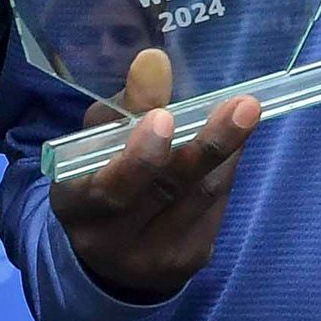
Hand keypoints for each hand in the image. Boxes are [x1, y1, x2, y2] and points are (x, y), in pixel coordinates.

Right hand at [47, 47, 258, 303]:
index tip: (165, 117)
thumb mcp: (99, 139)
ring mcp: (154, 258)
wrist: (112, 251)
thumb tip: (156, 60)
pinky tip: (233, 144)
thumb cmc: (101, 174)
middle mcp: (111, 240)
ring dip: (226, 150)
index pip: (108, 186)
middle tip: (242, 107)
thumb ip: (126, 105)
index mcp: (75, 204)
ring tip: (246, 111)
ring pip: (201, 195)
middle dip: (205, 145)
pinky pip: (216, 207)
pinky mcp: (190, 260)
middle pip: (164, 191)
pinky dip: (226, 169)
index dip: (139, 156)